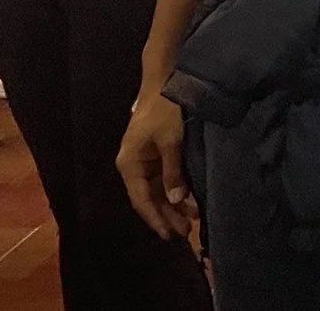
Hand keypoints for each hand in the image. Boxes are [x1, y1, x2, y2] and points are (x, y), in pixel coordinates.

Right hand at [118, 82, 192, 240]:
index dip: (156, 219)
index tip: (170, 235)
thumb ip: (172, 172)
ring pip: (157, 191)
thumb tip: (175, 201)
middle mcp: (133, 166)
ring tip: (190, 222)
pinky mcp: (156, 155)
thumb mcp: (171, 141)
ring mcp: (144, 161)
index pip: (141, 200)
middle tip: (184, 233)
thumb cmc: (166, 110)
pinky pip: (164, 179)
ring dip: (173, 205)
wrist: (164, 83)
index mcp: (129, 165)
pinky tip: (189, 201)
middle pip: (149, 198)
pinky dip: (176, 190)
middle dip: (166, 216)